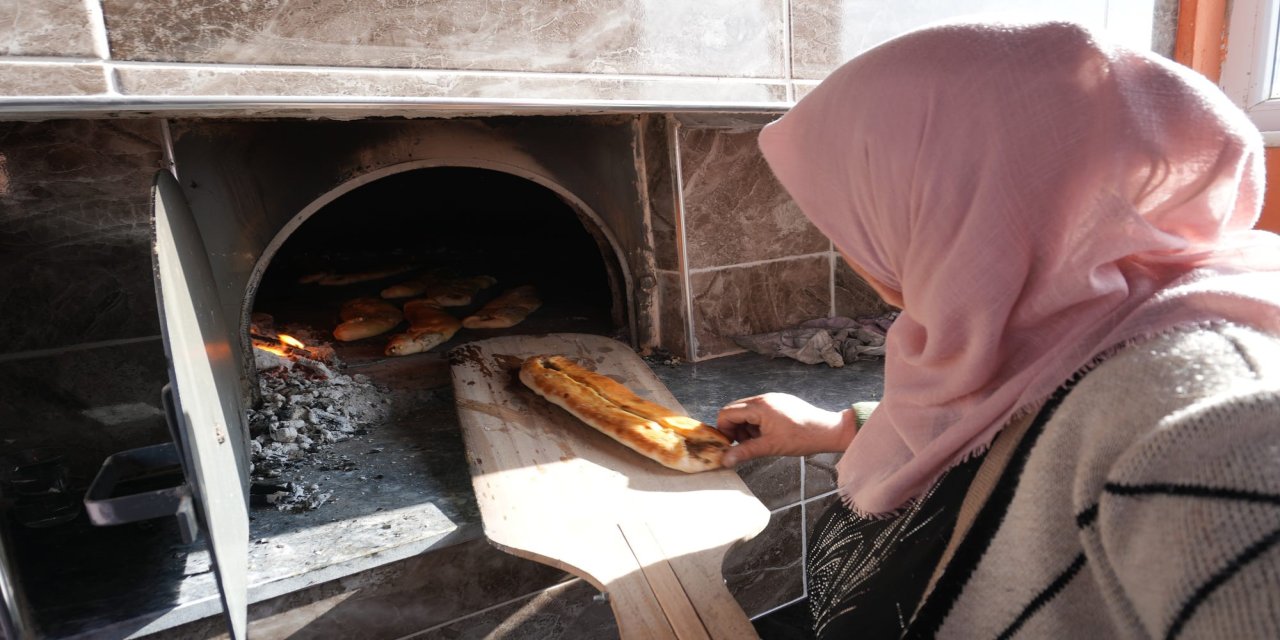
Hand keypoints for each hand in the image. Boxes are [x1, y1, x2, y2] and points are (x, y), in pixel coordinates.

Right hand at [715, 393, 855, 467]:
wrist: (828, 430)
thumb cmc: (802, 437)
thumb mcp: (770, 447)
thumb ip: (745, 451)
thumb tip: (726, 460)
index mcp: (759, 406)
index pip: (727, 413)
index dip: (724, 430)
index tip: (729, 445)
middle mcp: (763, 399)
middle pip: (735, 410)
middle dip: (734, 429)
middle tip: (742, 445)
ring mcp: (772, 399)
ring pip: (747, 411)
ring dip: (745, 427)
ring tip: (757, 442)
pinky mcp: (779, 403)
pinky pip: (759, 411)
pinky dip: (756, 424)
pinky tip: (767, 436)